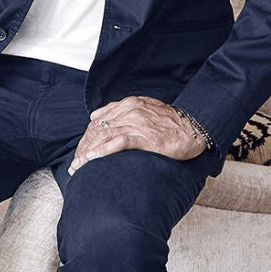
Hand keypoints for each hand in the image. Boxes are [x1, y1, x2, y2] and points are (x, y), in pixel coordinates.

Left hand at [68, 96, 207, 175]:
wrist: (195, 128)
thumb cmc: (172, 123)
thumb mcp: (146, 110)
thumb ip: (124, 111)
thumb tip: (99, 116)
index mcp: (129, 104)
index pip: (99, 120)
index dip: (86, 138)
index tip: (80, 153)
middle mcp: (130, 111)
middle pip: (97, 129)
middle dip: (83, 148)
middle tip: (75, 165)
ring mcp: (136, 123)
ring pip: (103, 136)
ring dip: (87, 153)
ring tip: (78, 167)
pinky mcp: (144, 137)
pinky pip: (117, 143)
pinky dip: (101, 151)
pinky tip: (91, 160)